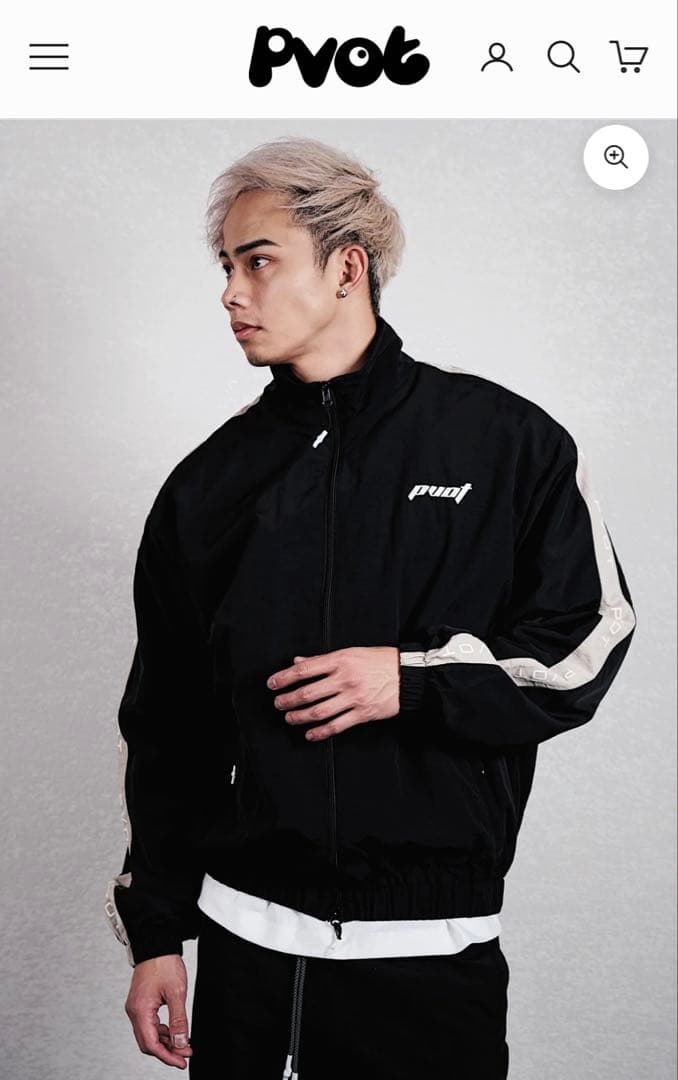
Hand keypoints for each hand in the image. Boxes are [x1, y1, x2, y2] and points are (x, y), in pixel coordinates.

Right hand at [124, 954, 192, 1069]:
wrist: (156, 944)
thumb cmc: (164, 963)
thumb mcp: (176, 993)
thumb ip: (178, 1020)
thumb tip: (181, 1043)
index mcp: (140, 1011)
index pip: (151, 1044)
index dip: (167, 1056)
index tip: (181, 1061)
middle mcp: (134, 1011)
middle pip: (148, 1042)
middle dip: (167, 1051)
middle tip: (185, 1055)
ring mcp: (136, 1008)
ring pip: (149, 1034)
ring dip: (166, 1042)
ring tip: (183, 1044)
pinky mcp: (141, 1003)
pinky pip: (149, 1024)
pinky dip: (162, 1031)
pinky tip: (174, 1032)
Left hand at [266, 646, 400, 740]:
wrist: (408, 675)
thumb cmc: (380, 661)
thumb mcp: (351, 653)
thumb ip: (322, 660)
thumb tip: (298, 662)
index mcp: (341, 659)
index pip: (305, 669)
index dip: (284, 677)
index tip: (272, 684)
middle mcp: (345, 678)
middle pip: (308, 693)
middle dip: (288, 700)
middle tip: (278, 704)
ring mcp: (354, 697)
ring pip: (319, 711)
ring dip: (300, 717)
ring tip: (289, 718)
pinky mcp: (363, 713)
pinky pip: (337, 725)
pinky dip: (321, 732)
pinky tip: (310, 734)